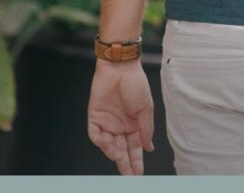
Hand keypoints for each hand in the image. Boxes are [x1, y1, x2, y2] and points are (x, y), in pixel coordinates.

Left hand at [87, 59, 153, 174]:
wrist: (120, 67)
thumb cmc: (135, 84)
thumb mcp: (146, 109)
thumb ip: (146, 129)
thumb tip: (149, 147)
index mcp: (134, 125)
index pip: (135, 149)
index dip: (137, 162)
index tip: (139, 174)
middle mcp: (120, 126)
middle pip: (122, 151)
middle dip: (125, 164)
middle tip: (129, 176)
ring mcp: (107, 122)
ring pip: (108, 145)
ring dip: (113, 152)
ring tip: (119, 156)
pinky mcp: (95, 116)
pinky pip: (95, 134)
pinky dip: (101, 142)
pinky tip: (109, 143)